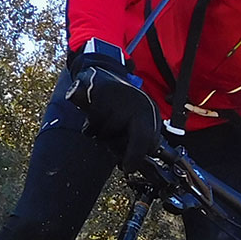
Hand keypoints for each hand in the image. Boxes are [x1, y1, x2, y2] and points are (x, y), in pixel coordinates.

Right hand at [66, 39, 162, 166]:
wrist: (103, 72)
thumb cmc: (120, 104)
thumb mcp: (135, 119)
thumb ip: (137, 138)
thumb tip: (134, 164)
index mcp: (149, 113)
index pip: (149, 140)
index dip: (138, 157)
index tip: (129, 167)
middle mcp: (139, 106)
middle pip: (139, 139)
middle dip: (130, 153)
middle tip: (123, 163)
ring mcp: (121, 101)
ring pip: (109, 133)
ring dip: (103, 134)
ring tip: (104, 123)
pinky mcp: (102, 96)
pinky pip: (94, 123)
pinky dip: (91, 125)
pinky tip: (94, 116)